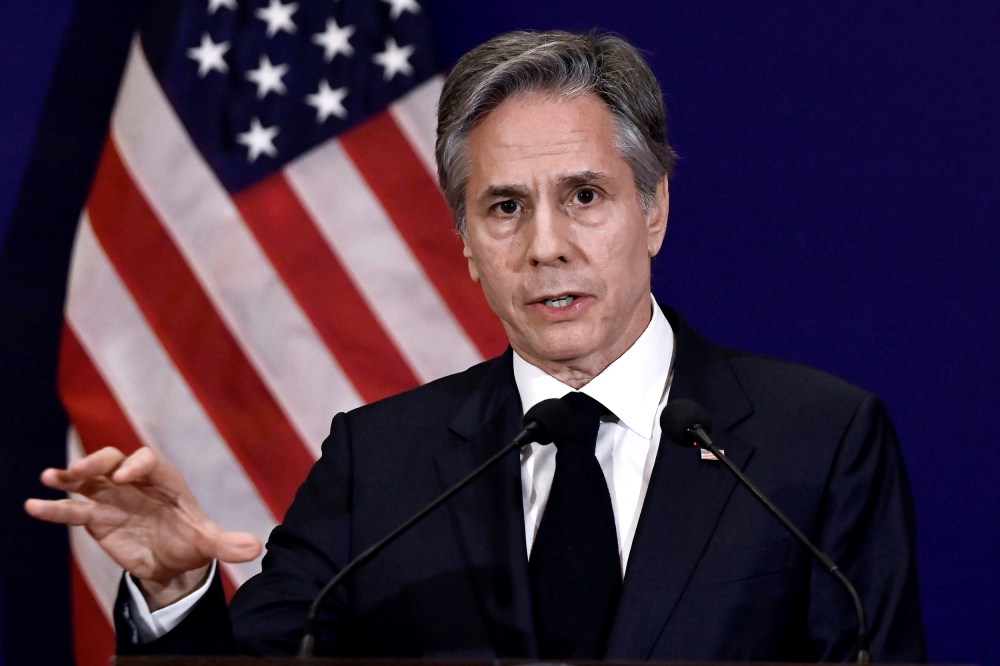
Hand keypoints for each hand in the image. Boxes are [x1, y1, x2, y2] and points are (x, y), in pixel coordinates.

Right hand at [24, 446, 261, 608]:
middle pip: (114, 461)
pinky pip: (72, 510)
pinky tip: (34, 506)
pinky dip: (54, 508)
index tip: (124, 478)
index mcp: (165, 480)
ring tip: (51, 478)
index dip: (137, 465)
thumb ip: (228, 544)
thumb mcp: (209, 543)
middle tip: (82, 471)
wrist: (171, 562)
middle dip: (99, 462)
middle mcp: (135, 483)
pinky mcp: (95, 518)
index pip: (149, 462)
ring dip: (71, 476)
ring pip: (89, 479)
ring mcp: (112, 497)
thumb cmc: (191, 541)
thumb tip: (256, 549)